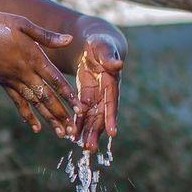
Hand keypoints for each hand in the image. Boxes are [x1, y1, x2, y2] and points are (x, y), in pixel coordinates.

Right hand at [0, 11, 78, 136]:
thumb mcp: (21, 23)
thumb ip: (46, 36)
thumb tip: (69, 40)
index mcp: (33, 57)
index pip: (56, 80)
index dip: (69, 95)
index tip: (80, 108)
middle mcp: (25, 73)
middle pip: (47, 97)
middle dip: (62, 114)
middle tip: (73, 131)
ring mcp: (14, 81)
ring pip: (35, 104)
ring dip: (49, 119)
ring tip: (61, 133)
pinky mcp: (4, 84)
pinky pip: (18, 103)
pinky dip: (28, 116)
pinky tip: (36, 128)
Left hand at [73, 34, 123, 152]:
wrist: (95, 45)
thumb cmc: (101, 43)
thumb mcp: (103, 47)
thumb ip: (108, 57)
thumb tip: (118, 65)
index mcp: (111, 82)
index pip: (112, 102)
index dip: (111, 117)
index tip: (112, 133)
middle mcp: (105, 93)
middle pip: (102, 115)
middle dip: (97, 132)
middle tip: (90, 148)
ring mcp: (96, 97)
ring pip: (92, 118)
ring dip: (88, 132)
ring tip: (84, 148)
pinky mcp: (86, 97)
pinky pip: (83, 113)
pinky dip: (78, 124)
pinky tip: (73, 137)